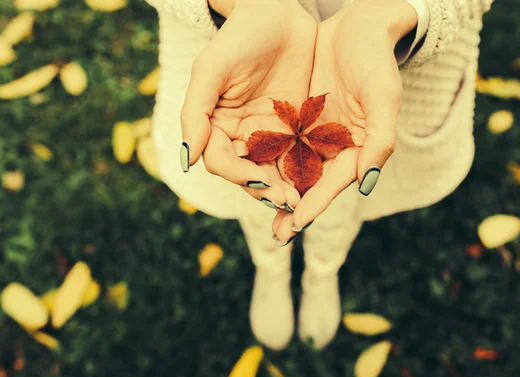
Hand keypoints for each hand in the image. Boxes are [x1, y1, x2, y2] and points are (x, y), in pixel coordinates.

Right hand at [180, 0, 316, 208]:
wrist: (278, 12)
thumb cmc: (240, 36)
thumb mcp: (211, 68)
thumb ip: (195, 112)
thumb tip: (186, 158)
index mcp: (216, 125)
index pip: (222, 162)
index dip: (238, 175)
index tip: (259, 181)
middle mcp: (242, 134)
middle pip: (250, 173)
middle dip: (266, 189)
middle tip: (288, 201)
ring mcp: (270, 133)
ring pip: (275, 170)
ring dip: (287, 188)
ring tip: (302, 200)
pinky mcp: (296, 128)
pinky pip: (300, 155)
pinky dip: (307, 171)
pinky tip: (319, 181)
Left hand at [271, 0, 417, 241]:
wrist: (357, 26)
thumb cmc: (375, 60)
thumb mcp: (383, 96)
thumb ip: (379, 140)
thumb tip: (366, 183)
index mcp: (359, 147)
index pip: (335, 182)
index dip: (317, 204)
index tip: (297, 224)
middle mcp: (336, 146)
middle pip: (313, 184)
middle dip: (296, 209)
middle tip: (278, 235)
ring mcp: (316, 134)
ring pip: (295, 169)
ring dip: (279, 191)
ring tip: (265, 214)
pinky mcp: (300, 119)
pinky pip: (282, 144)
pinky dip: (269, 160)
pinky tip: (252, 172)